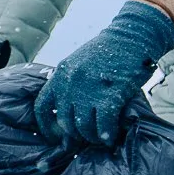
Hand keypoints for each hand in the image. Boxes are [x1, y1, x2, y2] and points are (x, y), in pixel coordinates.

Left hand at [34, 0, 173, 146]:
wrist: (131, 36)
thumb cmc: (107, 51)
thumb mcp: (79, 63)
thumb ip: (70, 83)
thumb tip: (69, 110)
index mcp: (59, 75)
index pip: (42, 107)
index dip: (47, 126)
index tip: (56, 136)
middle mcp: (69, 84)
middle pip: (64, 122)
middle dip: (75, 134)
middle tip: (86, 137)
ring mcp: (88, 90)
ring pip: (83, 127)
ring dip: (92, 136)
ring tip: (99, 137)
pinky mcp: (109, 95)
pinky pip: (103, 125)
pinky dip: (107, 134)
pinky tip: (111, 137)